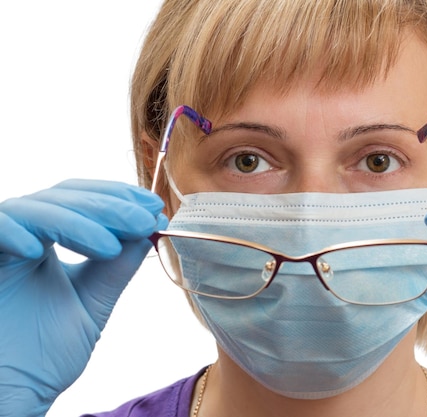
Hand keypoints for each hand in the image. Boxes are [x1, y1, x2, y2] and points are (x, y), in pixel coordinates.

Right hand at [0, 179, 166, 416]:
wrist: (12, 394)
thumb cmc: (44, 354)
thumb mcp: (93, 303)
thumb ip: (117, 268)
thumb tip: (149, 231)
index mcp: (48, 241)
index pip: (81, 199)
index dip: (116, 196)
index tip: (153, 207)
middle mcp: (22, 235)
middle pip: (61, 196)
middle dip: (107, 205)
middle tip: (143, 220)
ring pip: (32, 208)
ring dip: (76, 221)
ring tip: (109, 247)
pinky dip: (12, 231)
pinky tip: (36, 249)